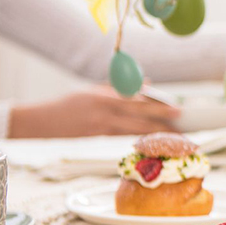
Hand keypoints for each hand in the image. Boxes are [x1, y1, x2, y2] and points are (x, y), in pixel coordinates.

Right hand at [8, 87, 179, 137]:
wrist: (43, 121)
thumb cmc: (70, 103)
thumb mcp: (95, 90)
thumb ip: (122, 88)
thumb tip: (149, 84)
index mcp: (105, 96)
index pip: (137, 101)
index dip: (158, 105)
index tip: (176, 107)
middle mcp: (104, 112)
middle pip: (139, 117)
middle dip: (163, 122)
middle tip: (182, 124)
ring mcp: (101, 126)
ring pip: (134, 130)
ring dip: (155, 132)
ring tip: (173, 135)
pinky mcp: (97, 137)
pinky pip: (123, 136)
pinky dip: (139, 137)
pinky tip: (152, 140)